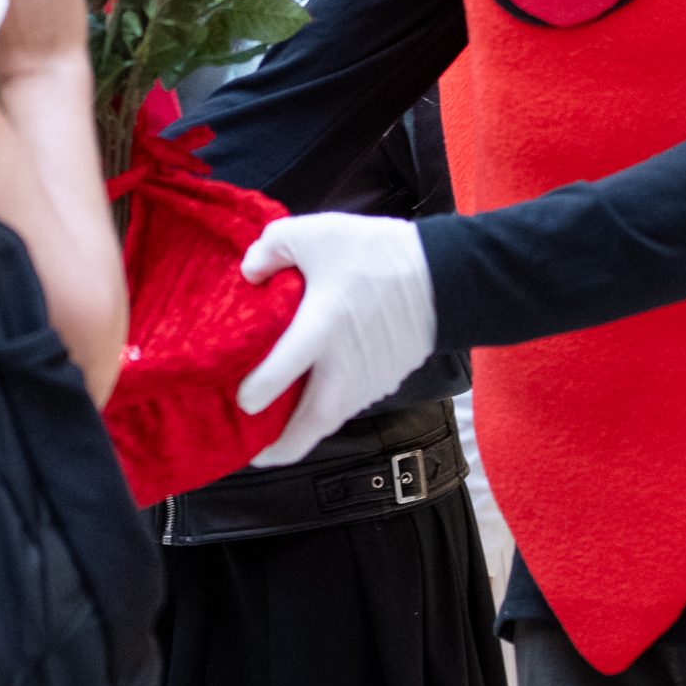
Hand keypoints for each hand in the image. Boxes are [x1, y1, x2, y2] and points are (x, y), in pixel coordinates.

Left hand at [234, 213, 436, 467]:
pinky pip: (346, 407)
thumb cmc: (378, 255)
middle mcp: (341, 369)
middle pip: (307, 428)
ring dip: (300, 432)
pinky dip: (324, 412)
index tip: (240, 401)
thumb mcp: (317, 234)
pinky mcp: (382, 384)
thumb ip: (271, 248)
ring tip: (275, 429)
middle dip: (277, 449)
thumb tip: (249, 273)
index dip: (254, 394)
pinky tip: (310, 398)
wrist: (445, 275)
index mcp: (320, 331)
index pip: (280, 373)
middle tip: (252, 451)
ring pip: (327, 422)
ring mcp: (365, 382)